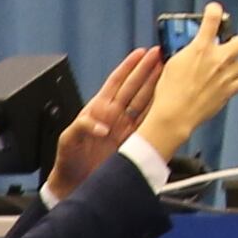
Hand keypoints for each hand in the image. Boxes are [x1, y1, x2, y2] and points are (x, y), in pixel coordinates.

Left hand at [48, 46, 168, 200]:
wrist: (76, 184)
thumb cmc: (68, 160)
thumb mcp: (68, 139)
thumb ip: (83, 126)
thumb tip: (101, 124)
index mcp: (97, 109)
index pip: (116, 82)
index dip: (128, 67)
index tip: (140, 53)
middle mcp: (114, 115)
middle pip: (134, 87)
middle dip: (147, 69)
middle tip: (160, 55)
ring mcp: (126, 127)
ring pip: (145, 100)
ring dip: (157, 85)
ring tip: (169, 71)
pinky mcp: (135, 140)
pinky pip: (150, 121)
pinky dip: (160, 109)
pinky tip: (169, 99)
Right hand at [139, 6, 237, 163]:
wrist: (175, 115)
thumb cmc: (169, 92)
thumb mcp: (173, 63)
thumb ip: (189, 52)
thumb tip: (195, 47)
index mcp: (200, 49)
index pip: (212, 20)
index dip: (214, 11)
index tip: (214, 9)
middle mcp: (217, 59)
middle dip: (237, 42)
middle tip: (229, 46)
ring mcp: (226, 74)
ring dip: (236, 64)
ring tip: (225, 69)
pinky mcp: (230, 90)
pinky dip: (237, 81)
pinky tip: (227, 83)